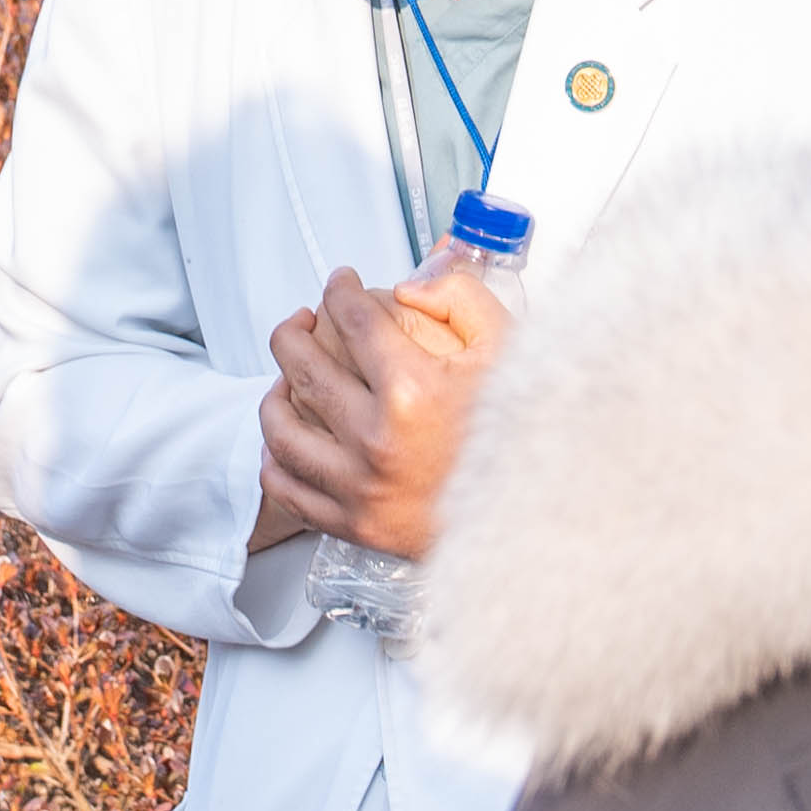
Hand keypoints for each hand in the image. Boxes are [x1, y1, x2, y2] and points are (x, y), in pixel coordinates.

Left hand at [257, 268, 501, 565]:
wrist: (536, 517)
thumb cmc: (526, 436)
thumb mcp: (511, 350)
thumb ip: (462, 300)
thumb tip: (409, 288)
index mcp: (414, 393)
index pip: (354, 321)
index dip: (340, 290)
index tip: (340, 285)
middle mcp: (378, 441)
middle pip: (304, 367)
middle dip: (294, 331)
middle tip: (302, 321)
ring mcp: (361, 488)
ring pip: (282, 429)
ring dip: (275, 393)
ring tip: (287, 377)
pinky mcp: (356, 525)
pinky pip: (288, 490)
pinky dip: (275, 460)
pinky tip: (287, 440)